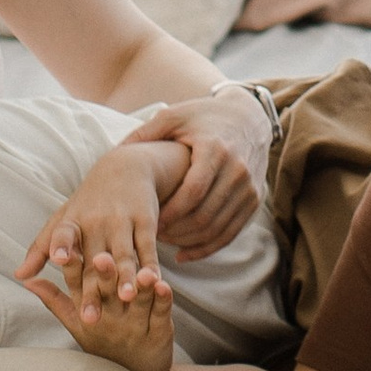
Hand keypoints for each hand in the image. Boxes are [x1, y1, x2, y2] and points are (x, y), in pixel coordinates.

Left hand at [20, 148, 166, 290]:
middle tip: (89, 318)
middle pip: (94, 260)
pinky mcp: (145, 220)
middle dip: (93, 289)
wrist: (124, 168)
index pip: (63, 233)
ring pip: (123, 255)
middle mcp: (96, 220)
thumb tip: (20, 276)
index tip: (58, 260)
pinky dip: (150, 265)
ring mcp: (122, 220)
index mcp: (73, 221)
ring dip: (126, 277)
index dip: (60, 245)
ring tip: (125, 298)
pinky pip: (147, 247)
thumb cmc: (88, 203)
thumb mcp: (64, 219)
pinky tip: (153, 282)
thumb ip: (41, 249)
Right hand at [21, 248, 177, 370]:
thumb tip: (25, 277)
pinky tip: (165, 285)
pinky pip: (161, 313)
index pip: (78, 286)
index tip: (66, 250)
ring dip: (140, 288)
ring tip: (143, 274)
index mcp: (89, 312)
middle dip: (105, 277)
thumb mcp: (76, 324)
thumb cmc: (103, 344)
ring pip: (137, 303)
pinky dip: (164, 301)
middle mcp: (110, 319)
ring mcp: (135, 326)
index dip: (73, 268)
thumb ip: (54, 299)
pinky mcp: (159, 331)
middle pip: (107, 293)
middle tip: (102, 259)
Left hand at [123, 88, 271, 261]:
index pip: (193, 192)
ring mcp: (249, 187)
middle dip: (176, 231)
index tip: (149, 222)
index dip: (170, 212)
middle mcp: (237, 170)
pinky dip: (207, 248)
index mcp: (215, 149)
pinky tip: (184, 254)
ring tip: (163, 244)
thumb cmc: (203, 116)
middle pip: (205, 215)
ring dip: (189, 242)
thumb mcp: (174, 116)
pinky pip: (231, 233)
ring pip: (217, 228)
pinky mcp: (254, 200)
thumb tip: (115, 153)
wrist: (249, 116)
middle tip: (152, 237)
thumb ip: (145, 133)